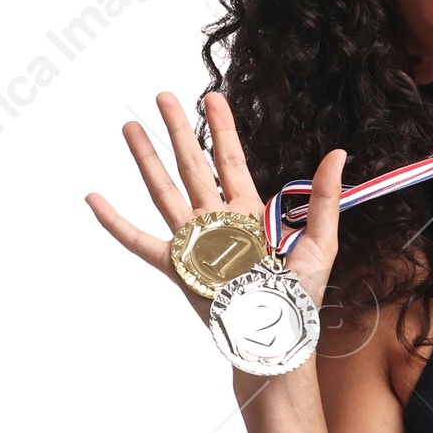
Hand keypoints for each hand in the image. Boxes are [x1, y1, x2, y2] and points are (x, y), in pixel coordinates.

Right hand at [84, 90, 348, 322]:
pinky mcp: (178, 267)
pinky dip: (115, 222)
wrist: (277, 336)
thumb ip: (324, 198)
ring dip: (147, 159)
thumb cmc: (300, 297)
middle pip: (192, 166)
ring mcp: (195, 243)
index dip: (222, 129)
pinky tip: (94, 199)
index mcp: (250, 214)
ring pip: (164, 191)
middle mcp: (218, 222)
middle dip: (179, 130)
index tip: (212, 97)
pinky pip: (139, 241)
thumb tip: (338, 154)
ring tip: (131, 126)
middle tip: (163, 95)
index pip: (231, 161)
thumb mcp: (321, 242)